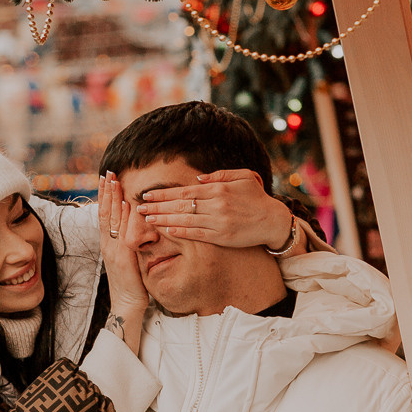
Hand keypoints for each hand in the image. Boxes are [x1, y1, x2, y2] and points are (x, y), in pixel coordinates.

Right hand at [98, 173, 145, 358]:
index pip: (105, 215)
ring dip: (113, 198)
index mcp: (108, 244)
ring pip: (112, 218)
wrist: (127, 306)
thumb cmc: (131, 285)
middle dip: (106, 191)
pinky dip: (125, 216)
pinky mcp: (124, 256)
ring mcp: (114, 249)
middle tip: (108, 171)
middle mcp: (108, 244)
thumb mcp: (128, 260)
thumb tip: (134, 228)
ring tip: (113, 180)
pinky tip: (127, 203)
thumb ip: (128, 243)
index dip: (105, 197)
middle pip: (105, 212)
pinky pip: (124, 232)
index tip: (106, 180)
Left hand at [136, 169, 297, 251]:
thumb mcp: (243, 177)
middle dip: (157, 207)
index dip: (164, 193)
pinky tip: (166, 230)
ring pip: (185, 220)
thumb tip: (197, 177)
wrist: (273, 221)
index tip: (147, 195)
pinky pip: (196, 234)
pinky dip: (180, 232)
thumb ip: (220, 175)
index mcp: (218, 189)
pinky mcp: (222, 236)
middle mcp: (216, 204)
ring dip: (163, 219)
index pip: (184, 190)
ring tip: (147, 219)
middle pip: (180, 205)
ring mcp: (218, 222)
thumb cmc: (257, 198)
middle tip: (138, 208)